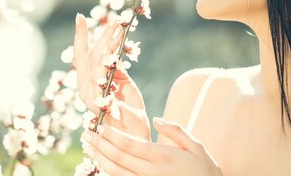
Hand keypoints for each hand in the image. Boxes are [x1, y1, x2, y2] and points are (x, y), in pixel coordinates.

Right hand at [73, 13, 150, 140]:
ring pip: (96, 65)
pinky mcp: (98, 104)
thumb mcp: (126, 85)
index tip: (80, 17)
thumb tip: (115, 57)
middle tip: (115, 21)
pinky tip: (112, 53)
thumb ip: (117, 71)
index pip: (83, 56)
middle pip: (92, 57)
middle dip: (103, 37)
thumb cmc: (130, 111)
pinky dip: (106, 66)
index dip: (81, 37)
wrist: (135, 135)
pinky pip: (101, 80)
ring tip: (117, 30)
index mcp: (89, 82)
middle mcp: (85, 88)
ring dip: (108, 46)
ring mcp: (90, 97)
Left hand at [81, 117, 222, 175]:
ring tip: (89, 147)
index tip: (100, 127)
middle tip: (85, 134)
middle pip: (118, 157)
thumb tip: (156, 119)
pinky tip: (101, 164)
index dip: (112, 136)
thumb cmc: (204, 170)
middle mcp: (151, 172)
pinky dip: (109, 172)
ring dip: (100, 158)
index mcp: (162, 157)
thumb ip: (175, 131)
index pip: (130, 145)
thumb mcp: (196, 146)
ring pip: (116, 172)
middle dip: (100, 144)